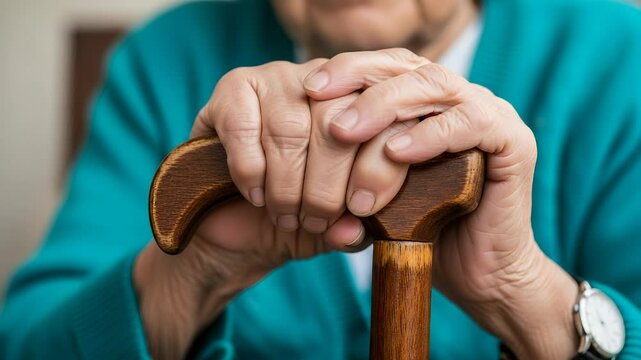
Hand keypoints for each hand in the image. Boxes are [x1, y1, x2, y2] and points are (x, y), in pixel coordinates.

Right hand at [134, 59, 412, 357]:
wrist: (238, 219)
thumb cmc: (297, 215)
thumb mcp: (334, 229)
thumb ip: (352, 230)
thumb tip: (355, 230)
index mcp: (368, 105)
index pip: (385, 121)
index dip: (376, 168)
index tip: (361, 209)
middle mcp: (329, 80)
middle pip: (334, 123)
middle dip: (325, 184)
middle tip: (315, 220)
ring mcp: (279, 77)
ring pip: (288, 128)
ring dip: (285, 185)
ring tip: (285, 216)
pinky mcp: (235, 86)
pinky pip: (244, 128)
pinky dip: (250, 171)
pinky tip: (255, 195)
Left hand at [303, 48, 578, 358]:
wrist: (477, 275)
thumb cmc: (421, 233)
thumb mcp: (372, 195)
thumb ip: (346, 171)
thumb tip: (298, 160)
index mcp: (428, 104)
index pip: (386, 68)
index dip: (348, 71)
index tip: (308, 90)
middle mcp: (459, 100)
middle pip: (407, 69)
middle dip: (359, 83)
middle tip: (320, 105)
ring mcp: (489, 116)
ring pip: (436, 87)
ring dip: (386, 106)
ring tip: (346, 131)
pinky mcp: (513, 141)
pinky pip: (472, 122)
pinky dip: (431, 134)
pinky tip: (399, 151)